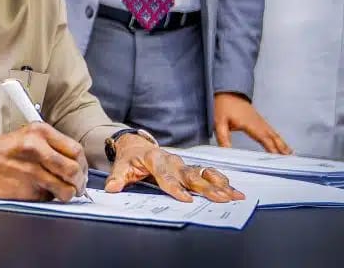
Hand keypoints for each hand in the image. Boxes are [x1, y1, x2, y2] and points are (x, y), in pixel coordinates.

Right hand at [0, 123, 87, 201]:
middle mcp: (37, 148)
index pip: (76, 150)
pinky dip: (49, 198)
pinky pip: (48, 197)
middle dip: (80, 182)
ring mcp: (31, 169)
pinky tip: (42, 192)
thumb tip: (74, 165)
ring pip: (66, 187)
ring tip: (62, 193)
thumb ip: (51, 147)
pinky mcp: (25, 188)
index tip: (82, 171)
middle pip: (74, 169)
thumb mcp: (27, 136)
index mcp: (40, 132)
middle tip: (77, 186)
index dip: (83, 165)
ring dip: (68, 194)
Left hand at [104, 134, 244, 202]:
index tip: (186, 199)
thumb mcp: (120, 167)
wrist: (135, 144)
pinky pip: (205, 173)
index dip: (175, 187)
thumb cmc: (129, 158)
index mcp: (153, 159)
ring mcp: (181, 163)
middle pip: (189, 175)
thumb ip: (117, 178)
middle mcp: (170, 160)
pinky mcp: (187, 167)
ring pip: (201, 174)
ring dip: (218, 184)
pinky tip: (232, 189)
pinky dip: (220, 180)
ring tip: (232, 194)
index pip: (165, 176)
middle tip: (220, 198)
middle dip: (205, 188)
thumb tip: (111, 189)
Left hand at [214, 92, 291, 153]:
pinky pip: (271, 130)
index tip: (279, 159)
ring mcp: (260, 120)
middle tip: (290, 160)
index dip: (272, 150)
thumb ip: (223, 138)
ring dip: (282, 144)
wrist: (227, 91)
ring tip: (290, 155)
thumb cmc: (224, 106)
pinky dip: (278, 138)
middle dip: (282, 149)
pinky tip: (281, 143)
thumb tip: (226, 151)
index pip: (264, 139)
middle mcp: (258, 123)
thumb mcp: (219, 122)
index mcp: (250, 124)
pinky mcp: (259, 119)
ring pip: (274, 134)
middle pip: (274, 138)